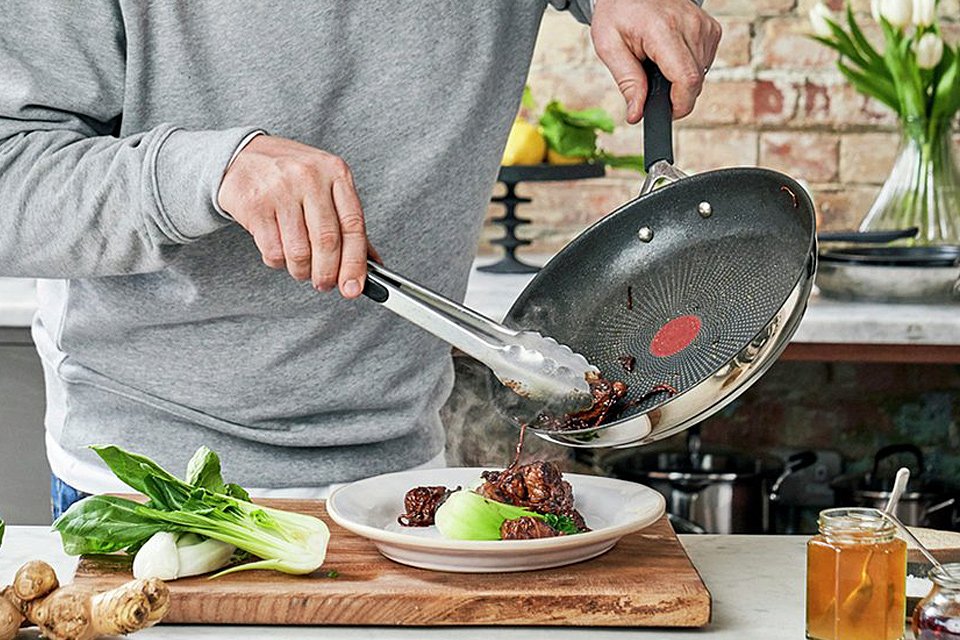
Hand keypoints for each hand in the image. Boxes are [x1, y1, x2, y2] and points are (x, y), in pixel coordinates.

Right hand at [218, 135, 371, 297]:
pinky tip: (280, 252)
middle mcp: (310, 177)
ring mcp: (281, 190)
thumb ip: (347, 222)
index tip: (354, 287)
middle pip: (327, 242)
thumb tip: (371, 262)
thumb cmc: (290, 174)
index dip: (356, 263)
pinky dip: (279, 262)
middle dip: (327, 273)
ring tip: (301, 268)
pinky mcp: (255, 205)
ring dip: (302, 271)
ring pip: (299, 252)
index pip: (354, 226)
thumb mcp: (326, 186)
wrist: (242, 155)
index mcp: (336, 172)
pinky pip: (273, 251)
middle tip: (324, 284)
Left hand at [591, 0, 721, 121]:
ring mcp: (703, 26)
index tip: (666, 113)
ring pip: (700, 74)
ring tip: (657, 63)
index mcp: (663, 30)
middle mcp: (690, 26)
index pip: (686, 79)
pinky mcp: (710, 29)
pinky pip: (704, 62)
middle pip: (695, 81)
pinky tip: (670, 55)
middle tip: (650, 85)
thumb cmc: (618, 11)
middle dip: (675, 95)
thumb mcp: (609, 46)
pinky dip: (687, 67)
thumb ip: (627, 82)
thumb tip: (637, 114)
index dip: (679, 105)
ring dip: (679, 80)